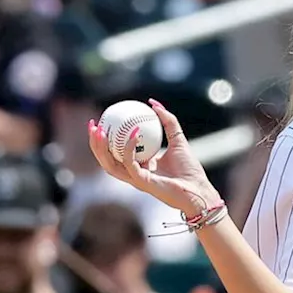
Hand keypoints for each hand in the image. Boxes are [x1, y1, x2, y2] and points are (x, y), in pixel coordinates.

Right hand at [87, 99, 220, 216]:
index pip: (115, 153)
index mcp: (139, 165)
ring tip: (100, 130)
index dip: (104, 139)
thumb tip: (153, 103)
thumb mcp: (178, 139)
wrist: (199, 189)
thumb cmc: (189, 168)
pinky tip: (133, 132)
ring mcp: (135, 179)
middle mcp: (133, 173)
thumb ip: (168, 121)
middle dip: (95, 144)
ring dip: (101, 148)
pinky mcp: (142, 182)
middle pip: (106, 159)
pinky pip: (130, 164)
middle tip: (94, 125)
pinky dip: (129, 148)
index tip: (102, 121)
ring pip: (110, 165)